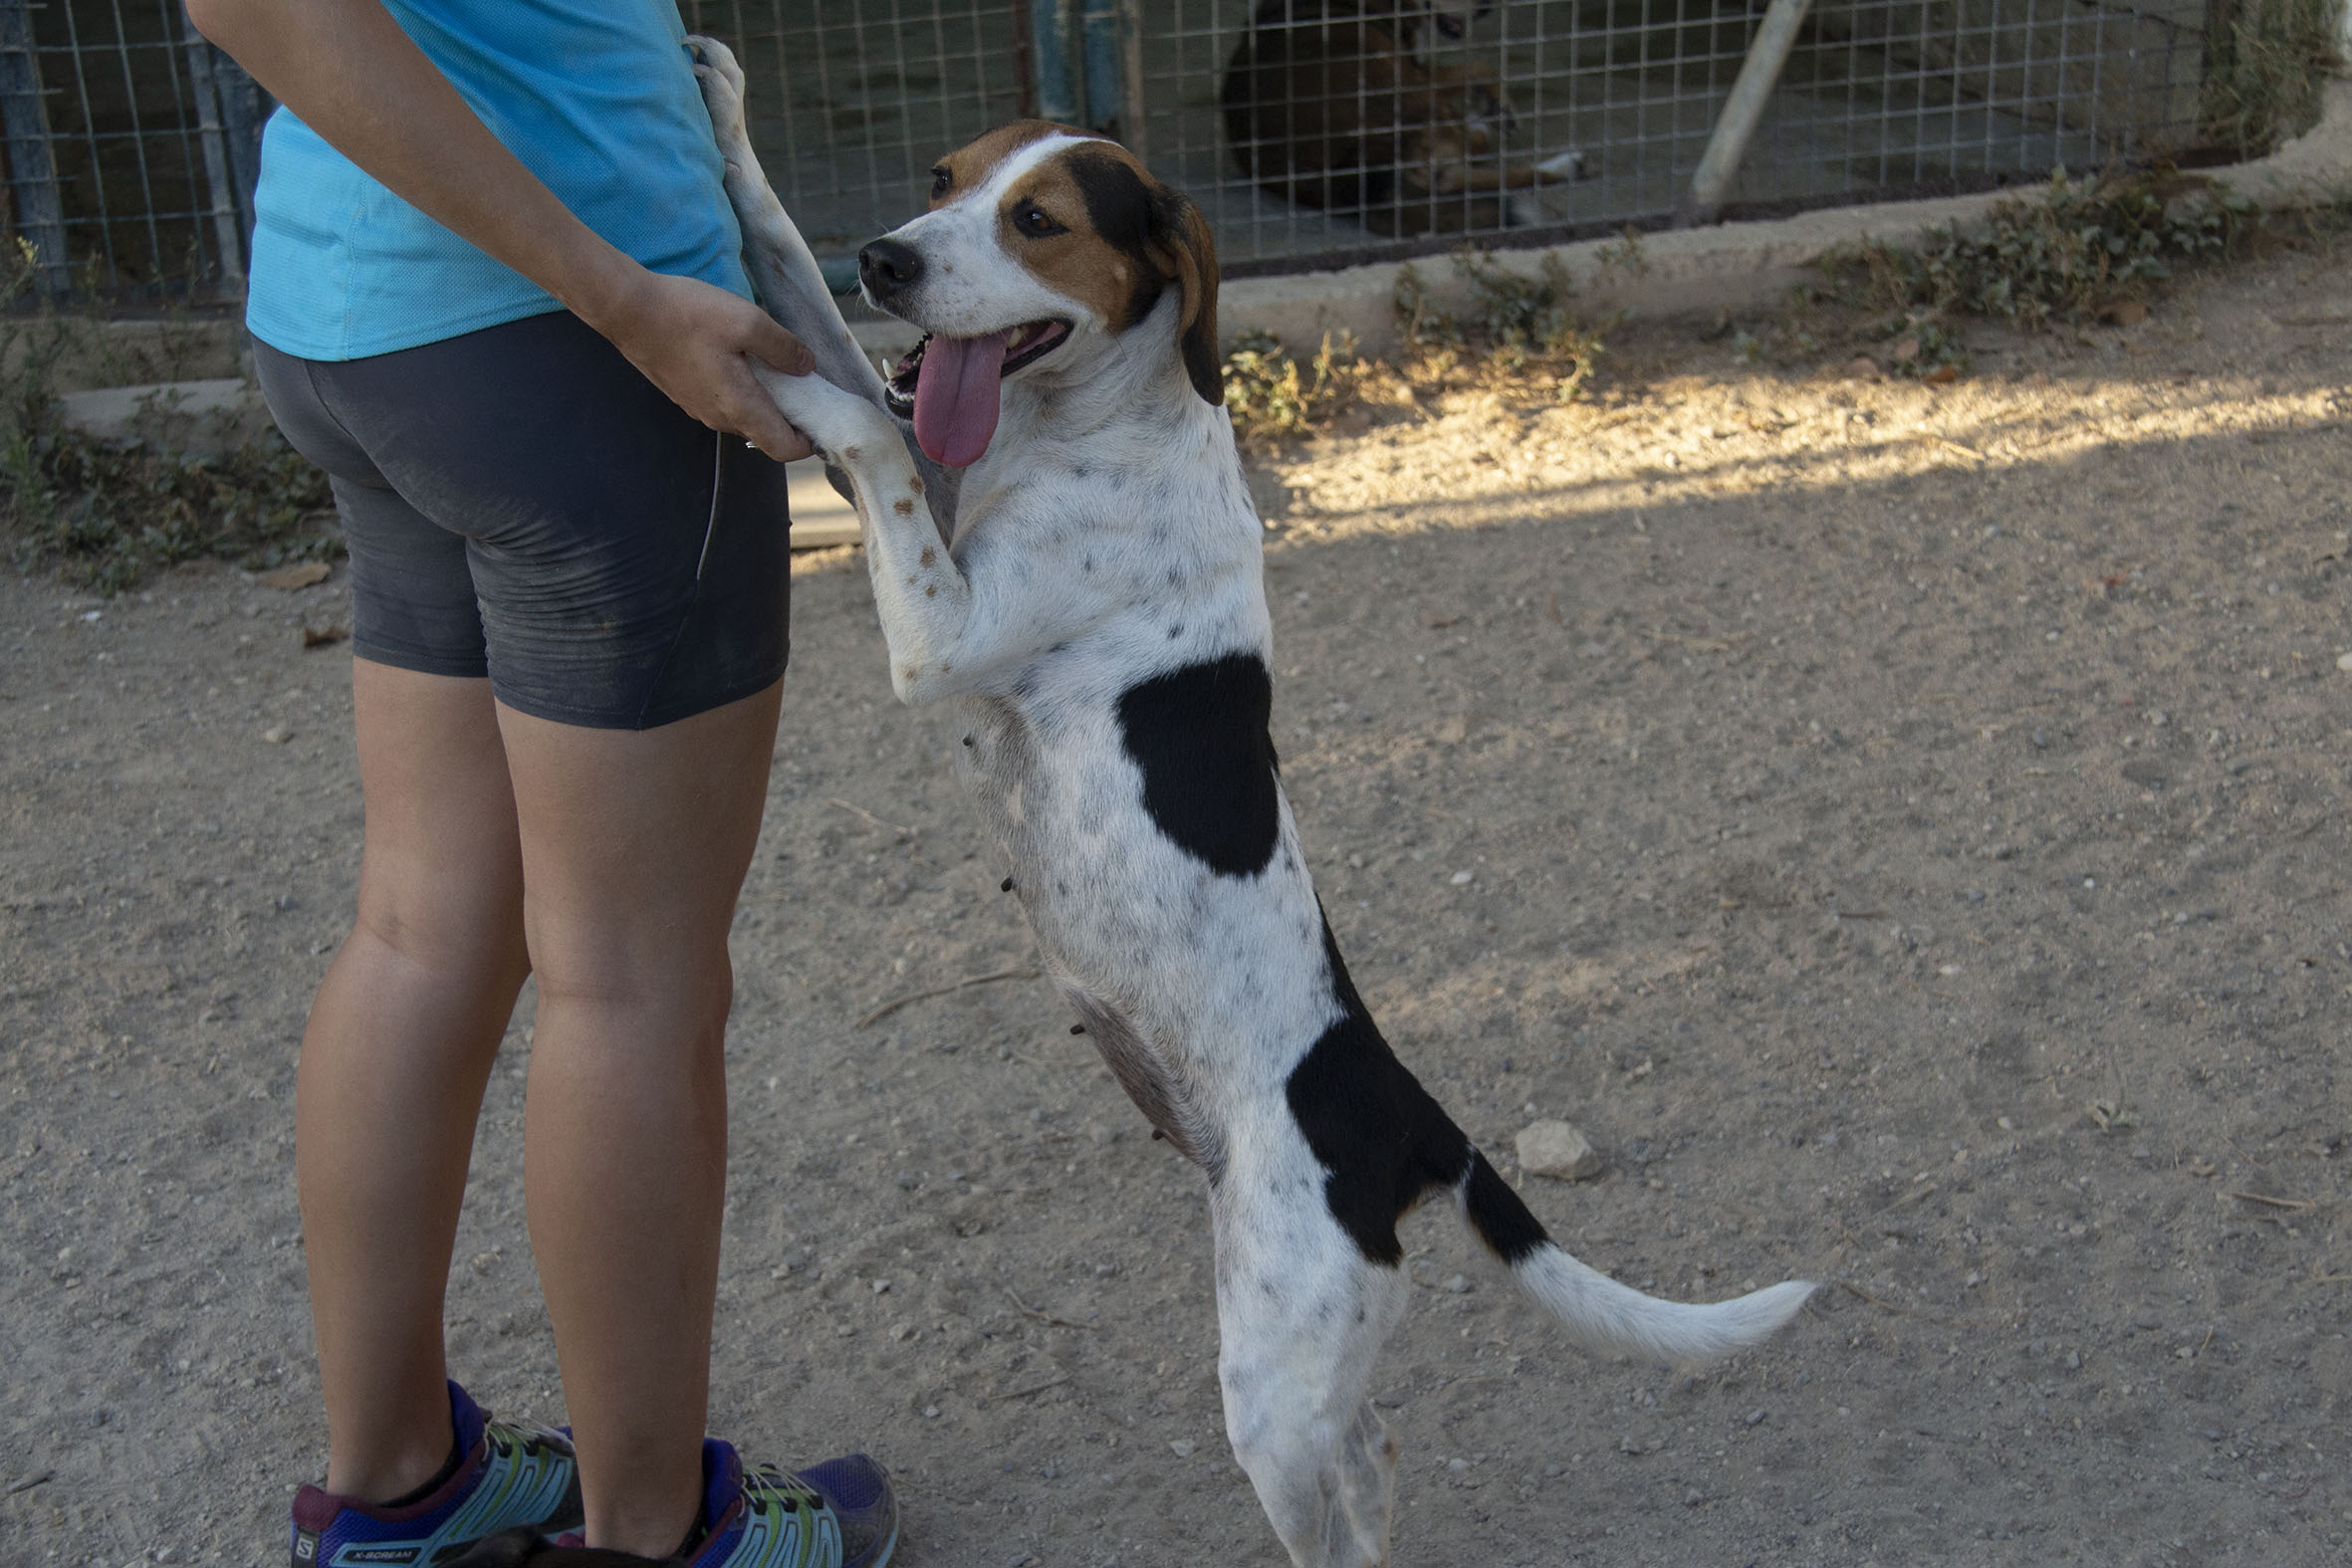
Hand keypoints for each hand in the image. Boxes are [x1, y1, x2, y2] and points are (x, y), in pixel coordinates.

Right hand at [579, 266, 817, 461]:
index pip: (784, 449)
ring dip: (765, 401)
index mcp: (740, 408)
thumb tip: (807, 366)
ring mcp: (699, 408)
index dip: (808, 441)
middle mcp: (719, 418)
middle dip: (790, 418)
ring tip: (775, 367)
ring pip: (745, 417)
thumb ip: (783, 348)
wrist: (628, 309)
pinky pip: (724, 403)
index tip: (821, 417)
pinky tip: (742, 360)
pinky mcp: (686, 394)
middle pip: (766, 434)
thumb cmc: (687, 315)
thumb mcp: (748, 321)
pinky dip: (743, 391)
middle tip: (804, 384)